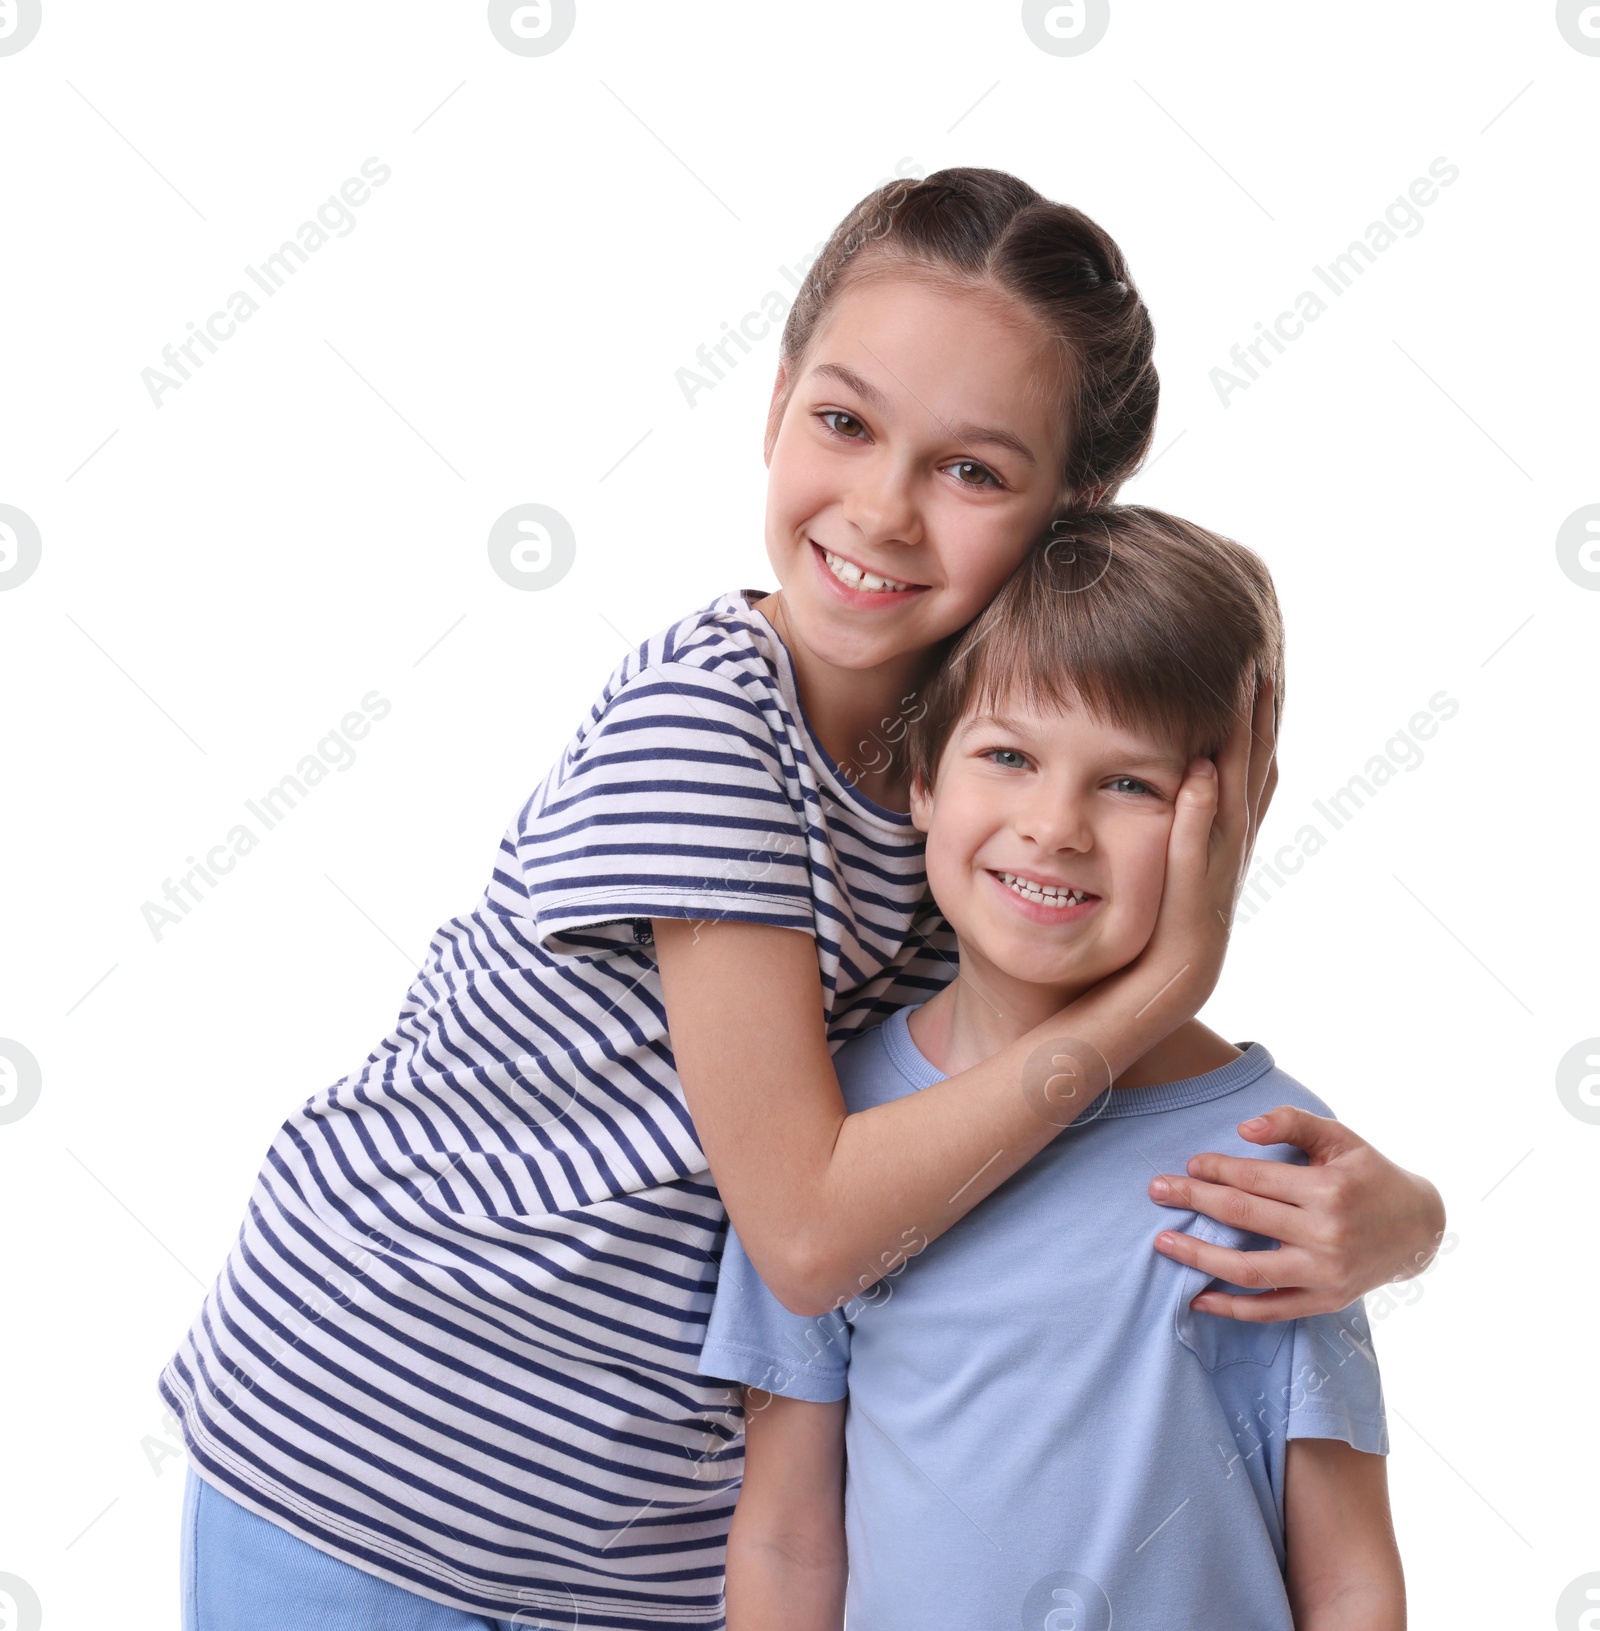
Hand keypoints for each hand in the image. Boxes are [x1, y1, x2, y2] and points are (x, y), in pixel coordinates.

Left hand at [1115, 669, 1278, 1035]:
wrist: (1138, 1012)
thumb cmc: (1129, 945)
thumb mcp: (1152, 876)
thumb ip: (1166, 831)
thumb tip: (1170, 781)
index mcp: (1218, 852)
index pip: (1244, 777)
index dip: (1255, 728)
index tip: (1259, 673)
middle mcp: (1225, 865)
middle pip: (1250, 782)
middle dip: (1257, 724)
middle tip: (1262, 665)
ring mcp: (1213, 890)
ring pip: (1232, 810)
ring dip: (1238, 752)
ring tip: (1243, 697)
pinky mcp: (1189, 915)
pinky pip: (1193, 857)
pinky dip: (1198, 815)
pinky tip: (1200, 772)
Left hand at [1149, 1105, 1447, 1319]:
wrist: (1418, 1227)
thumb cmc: (1368, 1173)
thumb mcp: (1339, 1136)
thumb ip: (1291, 1122)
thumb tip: (1243, 1129)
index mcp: (1329, 1189)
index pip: (1254, 1179)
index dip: (1215, 1170)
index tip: (1188, 1166)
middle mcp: (1327, 1234)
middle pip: (1243, 1217)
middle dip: (1193, 1201)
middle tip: (1156, 1191)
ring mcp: (1326, 1273)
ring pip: (1249, 1270)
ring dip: (1199, 1257)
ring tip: (1163, 1242)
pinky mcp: (1326, 1301)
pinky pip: (1271, 1311)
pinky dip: (1232, 1309)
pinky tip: (1198, 1299)